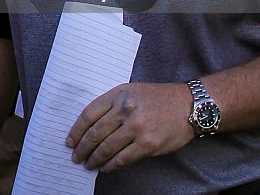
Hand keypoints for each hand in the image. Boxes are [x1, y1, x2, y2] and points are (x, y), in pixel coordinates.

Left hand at [67, 82, 194, 172]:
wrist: (189, 105)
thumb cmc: (158, 98)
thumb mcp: (131, 91)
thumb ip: (111, 104)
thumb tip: (90, 125)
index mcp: (117, 95)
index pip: (88, 115)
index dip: (76, 131)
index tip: (69, 141)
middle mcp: (125, 110)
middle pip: (95, 133)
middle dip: (82, 148)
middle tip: (76, 157)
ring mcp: (136, 128)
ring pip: (106, 147)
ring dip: (94, 159)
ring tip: (88, 165)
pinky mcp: (148, 144)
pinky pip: (123, 158)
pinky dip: (111, 165)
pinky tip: (105, 168)